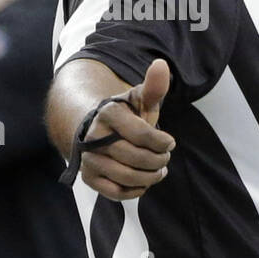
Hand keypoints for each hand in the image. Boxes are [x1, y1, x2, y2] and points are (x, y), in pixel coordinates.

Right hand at [77, 58, 175, 200]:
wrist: (97, 131)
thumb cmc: (127, 116)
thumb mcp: (140, 100)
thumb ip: (153, 87)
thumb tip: (161, 65)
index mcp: (108, 114)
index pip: (143, 135)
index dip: (162, 142)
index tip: (169, 142)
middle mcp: (93, 137)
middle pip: (137, 158)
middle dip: (159, 160)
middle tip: (165, 157)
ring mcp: (89, 159)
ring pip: (127, 176)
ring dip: (150, 177)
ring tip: (158, 170)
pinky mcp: (89, 178)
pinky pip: (115, 193)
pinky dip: (135, 191)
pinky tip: (143, 182)